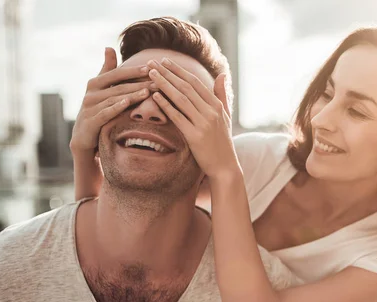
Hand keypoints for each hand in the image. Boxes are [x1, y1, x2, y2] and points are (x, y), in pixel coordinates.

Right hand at [69, 47, 155, 153]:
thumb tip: (109, 47)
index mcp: (94, 83)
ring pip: (114, 98)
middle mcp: (90, 93)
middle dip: (139, 83)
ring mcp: (89, 107)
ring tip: (148, 92)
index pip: (117, 74)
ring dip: (132, 95)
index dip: (133, 71)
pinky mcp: (90, 121)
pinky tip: (128, 103)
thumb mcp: (101, 90)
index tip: (150, 67)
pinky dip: (116, 107)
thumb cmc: (96, 110)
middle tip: (157, 82)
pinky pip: (105, 112)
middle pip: (118, 86)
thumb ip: (106, 70)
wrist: (83, 137)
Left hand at [146, 58, 239, 179]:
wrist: (225, 167)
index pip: (195, 82)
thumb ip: (222, 95)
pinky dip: (166, 105)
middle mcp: (211, 111)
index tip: (165, 61)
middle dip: (168, 73)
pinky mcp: (195, 136)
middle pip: (186, 87)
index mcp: (217, 105)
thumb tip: (222, 74)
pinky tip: (155, 96)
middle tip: (152, 62)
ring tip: (150, 74)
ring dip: (164, 84)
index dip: (179, 70)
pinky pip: (177, 117)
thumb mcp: (226, 116)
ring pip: (180, 98)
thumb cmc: (223, 142)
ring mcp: (204, 123)